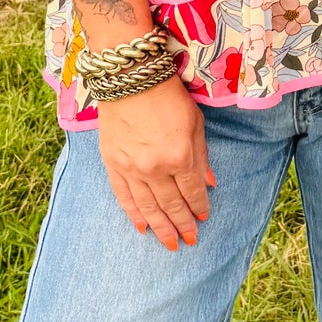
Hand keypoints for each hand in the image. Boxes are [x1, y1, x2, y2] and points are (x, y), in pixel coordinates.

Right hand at [96, 75, 214, 250]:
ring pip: (148, 207)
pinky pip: (124, 196)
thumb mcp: (195, 122)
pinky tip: (142, 228)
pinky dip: (133, 214)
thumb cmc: (168, 96)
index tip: (203, 218)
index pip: (192, 191)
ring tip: (169, 243)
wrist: (129, 78)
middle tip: (188, 240)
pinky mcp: (113, 164)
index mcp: (180, 156)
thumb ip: (202, 156)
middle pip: (171, 204)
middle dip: (182, 224)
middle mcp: (155, 168)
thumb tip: (209, 184)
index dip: (199, 207)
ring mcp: (131, 168)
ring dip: (160, 227)